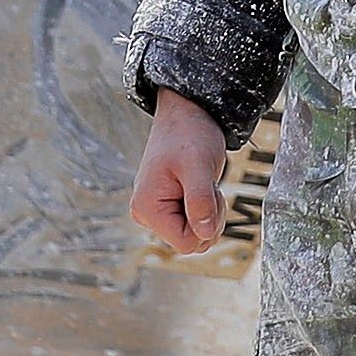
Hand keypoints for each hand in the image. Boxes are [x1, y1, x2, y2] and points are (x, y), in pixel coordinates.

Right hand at [130, 89, 231, 253]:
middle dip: (209, 220)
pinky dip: (204, 210)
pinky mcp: (165, 206)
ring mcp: (154, 211)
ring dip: (208, 214)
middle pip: (190, 242)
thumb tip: (206, 235)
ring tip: (205, 185)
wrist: (187, 113)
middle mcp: (145, 213)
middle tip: (210, 188)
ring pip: (193, 235)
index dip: (207, 225)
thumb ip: (200, 202)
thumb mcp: (198, 166)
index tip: (211, 195)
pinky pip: (192, 224)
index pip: (186, 243)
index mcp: (147, 207)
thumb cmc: (190, 134)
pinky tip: (201, 187)